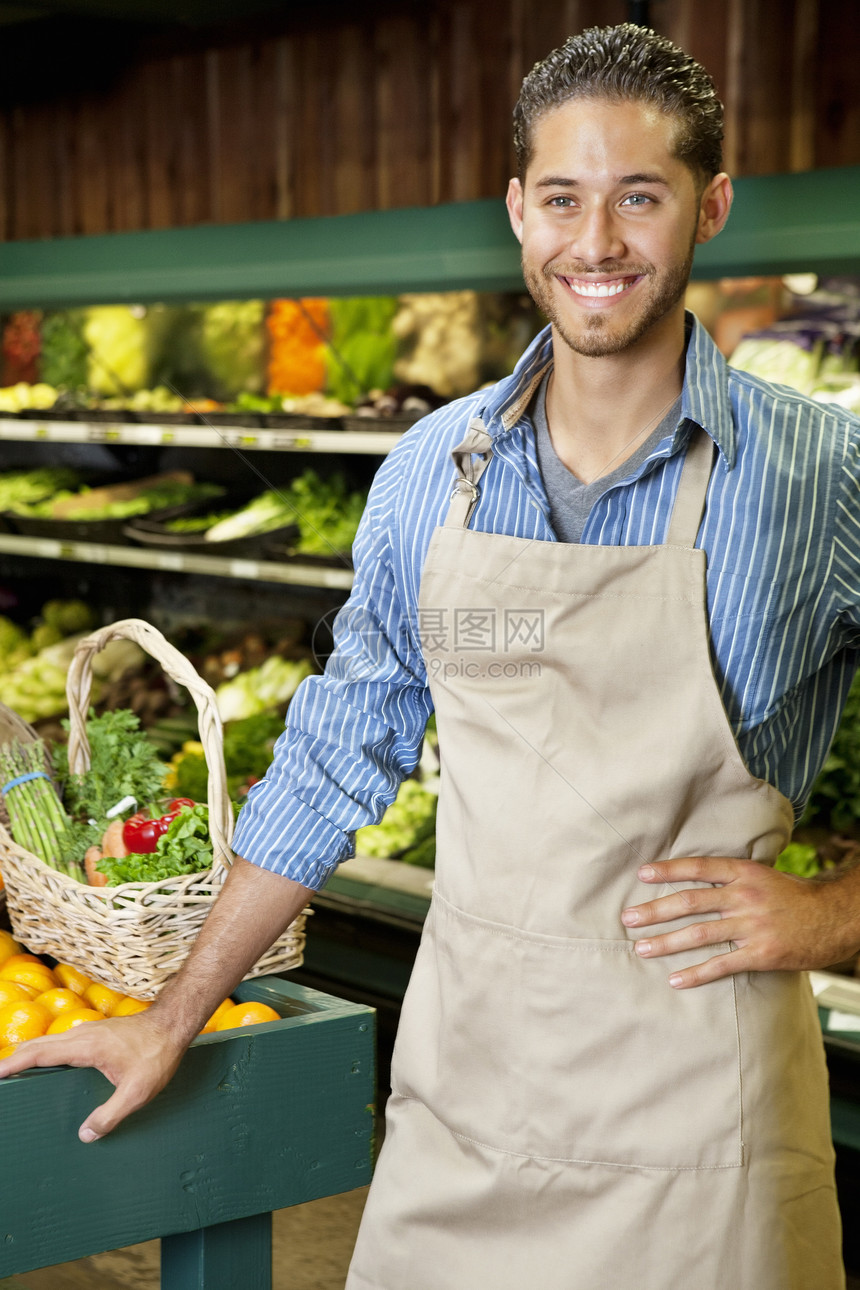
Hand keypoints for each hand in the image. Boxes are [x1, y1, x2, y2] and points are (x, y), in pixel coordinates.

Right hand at [0, 1010, 184, 1141]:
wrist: (174, 1024)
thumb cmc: (158, 1055)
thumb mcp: (137, 1092)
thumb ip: (110, 1114)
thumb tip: (85, 1135)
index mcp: (86, 1046)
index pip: (40, 1053)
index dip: (14, 1062)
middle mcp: (83, 1034)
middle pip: (38, 1044)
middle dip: (14, 1058)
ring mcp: (90, 1031)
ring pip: (50, 1041)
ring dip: (29, 1053)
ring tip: (13, 1070)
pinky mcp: (97, 1033)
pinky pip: (62, 1041)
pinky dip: (46, 1050)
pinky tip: (48, 1062)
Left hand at [621, 856, 859, 987]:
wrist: (836, 918)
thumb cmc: (797, 897)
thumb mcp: (765, 876)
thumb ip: (734, 878)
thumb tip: (698, 878)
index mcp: (745, 873)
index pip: (699, 868)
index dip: (669, 870)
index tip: (642, 874)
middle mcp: (745, 896)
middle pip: (690, 902)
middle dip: (655, 911)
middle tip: (628, 918)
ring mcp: (752, 925)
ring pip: (699, 933)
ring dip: (667, 942)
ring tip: (642, 948)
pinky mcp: (761, 953)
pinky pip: (722, 964)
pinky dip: (696, 973)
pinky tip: (675, 980)